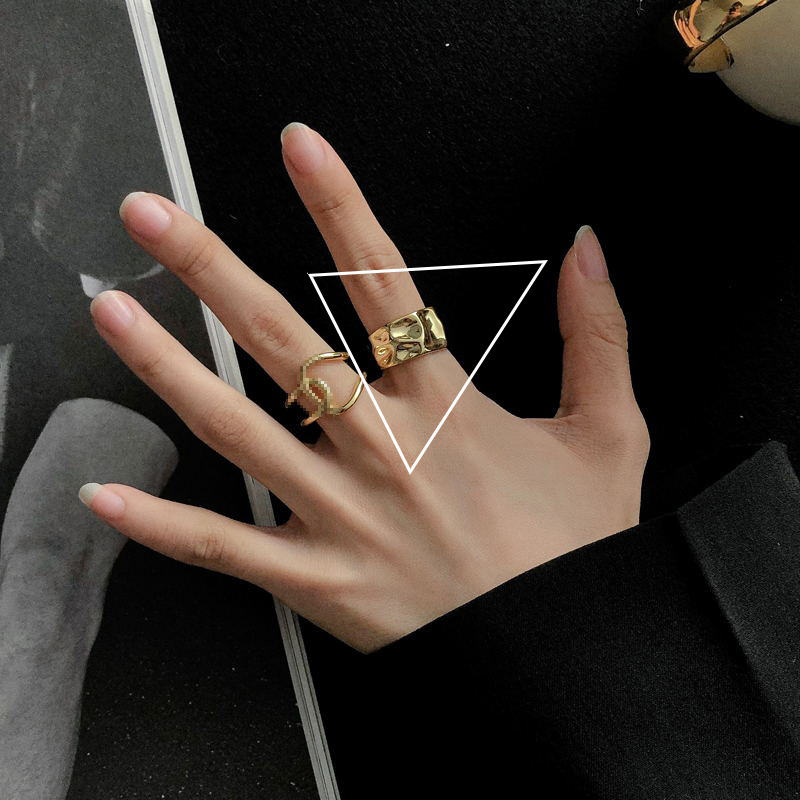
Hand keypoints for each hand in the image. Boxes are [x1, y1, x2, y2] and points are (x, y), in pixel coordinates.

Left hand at [81, 123, 649, 653]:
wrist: (559, 654)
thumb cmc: (577, 549)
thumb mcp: (609, 434)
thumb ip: (598, 335)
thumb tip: (588, 253)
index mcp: (448, 408)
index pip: (385, 284)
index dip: (340, 206)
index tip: (300, 148)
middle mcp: (384, 451)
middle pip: (286, 341)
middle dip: (212, 269)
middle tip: (151, 215)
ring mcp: (343, 516)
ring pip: (238, 431)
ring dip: (167, 369)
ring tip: (111, 314)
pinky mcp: (318, 579)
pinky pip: (227, 549)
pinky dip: (162, 527)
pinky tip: (104, 495)